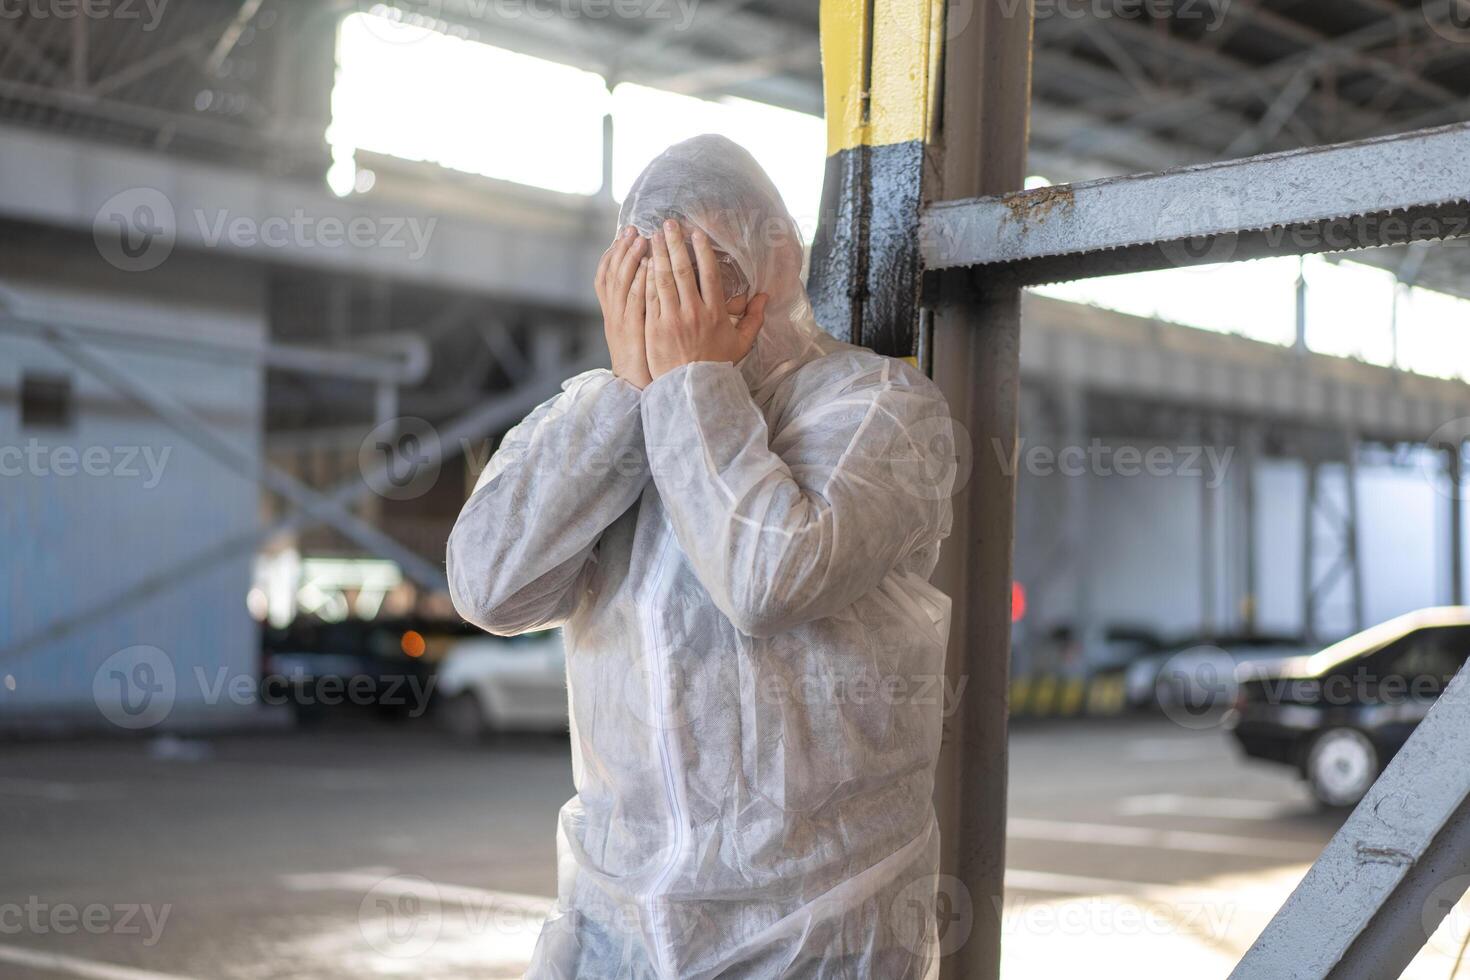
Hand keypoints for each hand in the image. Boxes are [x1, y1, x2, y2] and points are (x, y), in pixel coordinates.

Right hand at [595, 226, 651, 388]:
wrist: (636, 387)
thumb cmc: (641, 359)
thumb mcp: (633, 331)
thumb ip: (639, 308)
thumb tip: (650, 283)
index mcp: (613, 312)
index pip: (606, 276)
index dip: (613, 254)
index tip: (622, 235)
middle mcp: (613, 313)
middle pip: (612, 274)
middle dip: (622, 249)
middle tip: (632, 228)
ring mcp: (622, 321)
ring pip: (622, 283)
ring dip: (631, 259)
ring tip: (641, 238)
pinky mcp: (634, 330)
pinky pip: (636, 301)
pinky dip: (641, 281)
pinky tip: (649, 265)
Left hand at [644, 219, 768, 380]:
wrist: (691, 389)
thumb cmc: (716, 365)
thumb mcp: (741, 343)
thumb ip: (754, 319)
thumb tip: (765, 297)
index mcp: (715, 313)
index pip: (708, 274)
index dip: (702, 251)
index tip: (696, 233)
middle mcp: (693, 312)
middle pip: (683, 270)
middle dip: (675, 244)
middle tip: (668, 224)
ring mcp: (671, 319)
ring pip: (663, 279)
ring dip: (658, 255)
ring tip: (653, 237)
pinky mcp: (654, 327)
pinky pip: (650, 296)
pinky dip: (646, 277)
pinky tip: (644, 262)